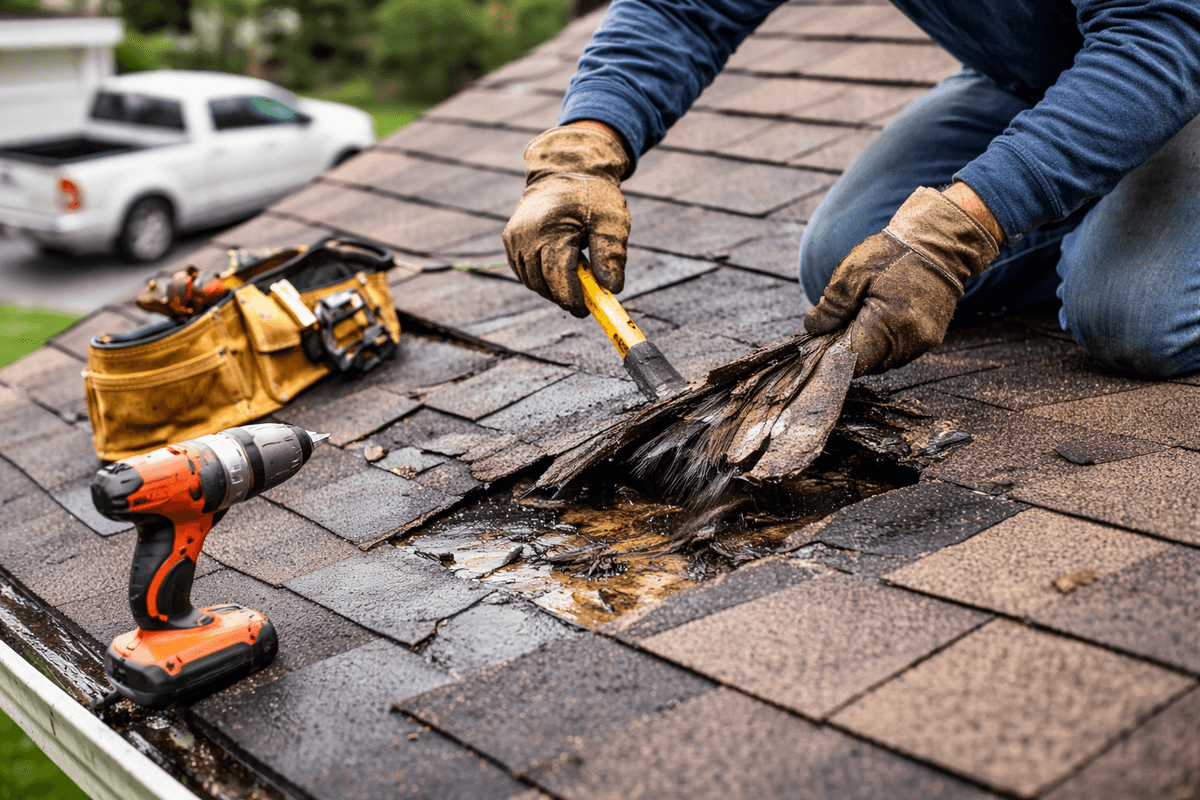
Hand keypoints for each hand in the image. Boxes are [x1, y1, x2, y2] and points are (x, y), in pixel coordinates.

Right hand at [503, 123, 630, 316]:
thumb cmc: (591, 195)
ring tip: (575, 280)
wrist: (564, 170)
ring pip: (531, 281)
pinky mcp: (510, 242)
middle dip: (564, 297)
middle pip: (542, 283)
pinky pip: (525, 272)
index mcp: (550, 229)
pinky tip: (559, 271)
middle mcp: (525, 236)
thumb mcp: (611, 220)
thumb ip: (611, 254)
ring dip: (553, 289)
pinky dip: (541, 279)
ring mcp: (514, 239)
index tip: (587, 310)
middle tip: (586, 303)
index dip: (571, 298)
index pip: (556, 276)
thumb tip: (612, 288)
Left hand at [804, 185, 1001, 375]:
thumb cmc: (895, 252)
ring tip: (859, 318)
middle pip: (869, 364)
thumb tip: (814, 328)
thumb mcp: (852, 273)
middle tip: (840, 323)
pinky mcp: (932, 338)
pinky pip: (899, 352)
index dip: (833, 354)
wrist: (939, 242)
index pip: (853, 361)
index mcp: (891, 325)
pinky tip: (877, 319)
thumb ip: (831, 306)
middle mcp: (912, 341)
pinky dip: (884, 343)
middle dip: (850, 350)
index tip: (823, 339)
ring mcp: (925, 342)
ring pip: (884, 361)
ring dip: (868, 347)